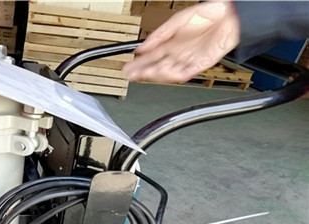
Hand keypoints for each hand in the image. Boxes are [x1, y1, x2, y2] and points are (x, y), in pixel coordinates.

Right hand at [123, 1, 240, 83]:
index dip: (139, 63)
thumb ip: (161, 34)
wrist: (230, 17)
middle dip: (143, 72)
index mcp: (171, 42)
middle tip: (131, 75)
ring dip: (156, 74)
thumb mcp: (179, 20)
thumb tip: (144, 46)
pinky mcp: (199, 65)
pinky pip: (184, 73)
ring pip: (168, 71)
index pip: (151, 56)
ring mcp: (188, 59)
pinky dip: (173, 74)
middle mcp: (178, 53)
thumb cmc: (208, 14)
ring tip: (147, 73)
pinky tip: (164, 72)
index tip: (128, 67)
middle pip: (157, 66)